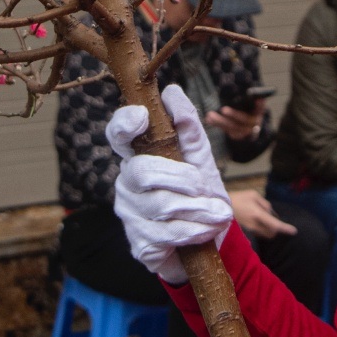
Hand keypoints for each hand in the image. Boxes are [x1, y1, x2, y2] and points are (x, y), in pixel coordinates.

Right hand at [108, 84, 234, 283]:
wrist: (208, 243)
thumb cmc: (200, 196)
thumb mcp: (202, 161)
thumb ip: (189, 131)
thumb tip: (172, 92)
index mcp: (139, 157)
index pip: (118, 135)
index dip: (124, 124)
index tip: (142, 117)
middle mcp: (127, 183)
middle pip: (142, 171)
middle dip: (182, 178)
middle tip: (206, 187)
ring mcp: (130, 215)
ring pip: (159, 205)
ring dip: (198, 209)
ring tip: (218, 214)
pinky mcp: (140, 244)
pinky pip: (166, 234)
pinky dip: (195, 231)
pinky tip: (206, 230)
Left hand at [205, 102, 263, 140]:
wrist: (245, 125)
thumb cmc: (244, 108)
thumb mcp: (246, 104)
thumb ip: (245, 98)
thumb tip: (244, 89)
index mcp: (257, 112)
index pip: (260, 108)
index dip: (259, 105)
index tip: (257, 99)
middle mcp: (254, 123)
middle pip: (244, 120)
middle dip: (234, 114)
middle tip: (223, 109)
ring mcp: (245, 131)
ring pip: (233, 127)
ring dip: (220, 121)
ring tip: (210, 114)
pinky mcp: (236, 135)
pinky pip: (226, 130)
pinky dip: (217, 124)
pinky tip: (208, 119)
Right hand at [230, 189, 295, 239]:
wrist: (221, 207)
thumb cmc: (237, 198)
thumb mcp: (253, 194)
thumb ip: (264, 204)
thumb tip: (270, 212)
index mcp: (258, 214)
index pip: (275, 224)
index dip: (285, 228)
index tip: (294, 231)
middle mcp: (255, 225)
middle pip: (272, 233)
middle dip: (276, 228)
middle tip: (272, 218)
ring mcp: (250, 229)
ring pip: (265, 233)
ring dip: (268, 228)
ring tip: (261, 216)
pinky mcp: (246, 231)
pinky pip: (258, 232)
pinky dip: (262, 228)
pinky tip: (256, 219)